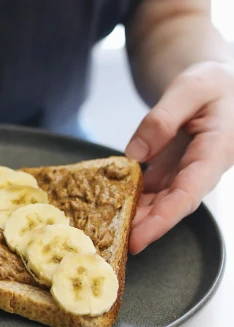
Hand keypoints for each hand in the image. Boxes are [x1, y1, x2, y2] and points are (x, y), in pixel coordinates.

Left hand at [126, 61, 233, 253]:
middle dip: (145, 228)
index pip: (189, 193)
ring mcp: (188, 172)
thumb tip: (136, 151)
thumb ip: (163, 117)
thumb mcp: (190, 88)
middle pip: (174, 205)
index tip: (140, 238)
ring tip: (108, 231)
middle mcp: (203, 169)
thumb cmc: (210, 83)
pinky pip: (153, 192)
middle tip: (115, 243)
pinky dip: (133, 200)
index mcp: (217, 151)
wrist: (216, 85)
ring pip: (162, 203)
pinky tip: (111, 208)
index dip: (163, 219)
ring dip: (137, 218)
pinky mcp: (174, 172)